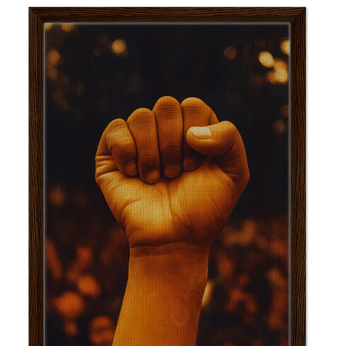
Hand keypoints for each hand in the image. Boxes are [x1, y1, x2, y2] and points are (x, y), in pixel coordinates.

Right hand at [95, 96, 248, 251]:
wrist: (173, 240)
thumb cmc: (204, 210)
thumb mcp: (234, 174)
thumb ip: (230, 138)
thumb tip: (191, 131)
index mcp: (193, 131)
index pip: (193, 106)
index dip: (195, 135)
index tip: (194, 167)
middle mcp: (165, 133)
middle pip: (166, 105)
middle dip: (173, 144)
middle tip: (175, 174)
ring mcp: (138, 142)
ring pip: (141, 116)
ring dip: (152, 154)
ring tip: (155, 179)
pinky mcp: (111, 155)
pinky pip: (115, 129)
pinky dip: (127, 152)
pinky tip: (133, 175)